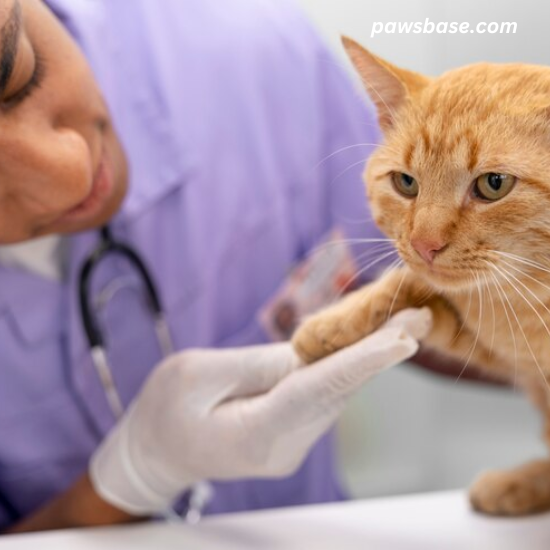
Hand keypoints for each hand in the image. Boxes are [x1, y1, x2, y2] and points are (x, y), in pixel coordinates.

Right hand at [90, 308, 431, 514]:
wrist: (155, 452)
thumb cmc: (163, 413)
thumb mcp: (193, 376)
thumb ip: (252, 365)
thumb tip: (303, 354)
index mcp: (256, 435)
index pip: (316, 392)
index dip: (361, 362)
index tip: (402, 341)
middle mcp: (285, 445)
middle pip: (338, 391)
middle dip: (379, 352)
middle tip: (419, 317)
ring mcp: (292, 443)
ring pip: (336, 392)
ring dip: (368, 356)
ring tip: (403, 322)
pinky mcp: (292, 431)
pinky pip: (324, 394)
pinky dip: (347, 366)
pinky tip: (367, 343)